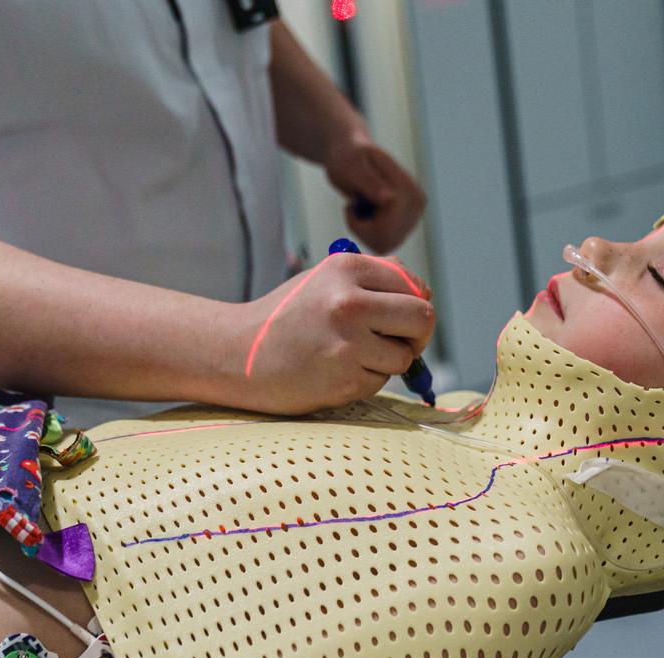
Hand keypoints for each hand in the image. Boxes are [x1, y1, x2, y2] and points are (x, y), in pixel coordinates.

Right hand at [227, 252, 434, 414]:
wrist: (239, 354)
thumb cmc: (289, 317)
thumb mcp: (325, 281)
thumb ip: (374, 281)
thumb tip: (425, 295)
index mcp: (346, 269)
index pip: (414, 287)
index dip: (416, 306)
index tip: (402, 320)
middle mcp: (349, 302)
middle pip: (422, 319)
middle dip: (418, 336)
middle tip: (401, 344)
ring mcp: (347, 343)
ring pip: (404, 357)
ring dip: (387, 362)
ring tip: (350, 357)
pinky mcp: (343, 379)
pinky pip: (380, 382)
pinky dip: (365, 381)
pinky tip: (335, 372)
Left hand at [324, 130, 427, 253]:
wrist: (351, 153)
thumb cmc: (347, 156)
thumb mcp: (352, 166)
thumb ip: (370, 182)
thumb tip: (391, 200)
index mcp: (409, 189)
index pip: (387, 227)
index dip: (361, 224)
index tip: (350, 204)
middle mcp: (417, 204)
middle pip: (387, 240)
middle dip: (363, 230)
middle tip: (352, 207)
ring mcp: (414, 216)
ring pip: (385, 245)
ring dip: (364, 231)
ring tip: (359, 208)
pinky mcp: (405, 224)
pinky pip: (383, 244)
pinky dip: (367, 233)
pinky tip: (366, 214)